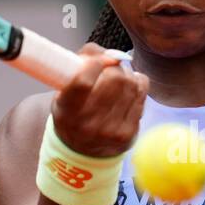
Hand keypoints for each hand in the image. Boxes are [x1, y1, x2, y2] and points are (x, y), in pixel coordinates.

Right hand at [51, 42, 148, 156]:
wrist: (82, 151)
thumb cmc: (72, 112)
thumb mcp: (63, 91)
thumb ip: (79, 64)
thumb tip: (107, 53)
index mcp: (67, 111)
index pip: (83, 81)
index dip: (94, 63)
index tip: (97, 60)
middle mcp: (88, 124)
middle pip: (114, 78)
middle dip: (114, 66)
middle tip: (109, 68)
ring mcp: (110, 131)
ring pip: (131, 84)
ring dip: (126, 73)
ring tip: (118, 77)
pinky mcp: (128, 134)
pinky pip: (141, 94)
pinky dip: (137, 84)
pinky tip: (128, 88)